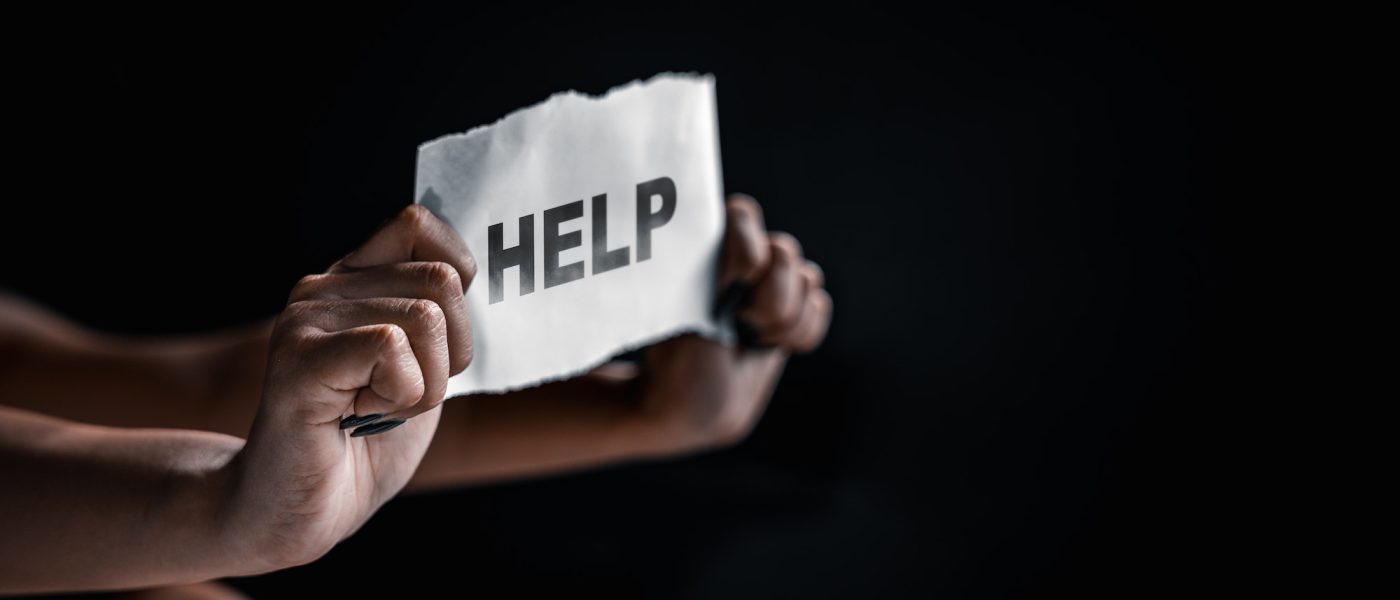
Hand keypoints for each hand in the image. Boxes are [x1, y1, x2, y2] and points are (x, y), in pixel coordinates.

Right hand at [222, 205, 475, 571]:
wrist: (295, 513)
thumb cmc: (361, 445)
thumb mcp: (422, 370)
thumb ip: (442, 319)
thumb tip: (471, 276)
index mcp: (354, 281)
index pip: (420, 225)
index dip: (455, 282)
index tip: (435, 344)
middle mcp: (325, 287)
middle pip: (440, 282)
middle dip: (448, 357)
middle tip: (399, 396)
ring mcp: (306, 318)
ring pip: (424, 318)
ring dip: (423, 386)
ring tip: (374, 409)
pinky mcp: (298, 358)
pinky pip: (390, 347)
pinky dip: (399, 395)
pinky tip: (358, 415)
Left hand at [637, 194, 831, 450]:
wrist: (696, 408)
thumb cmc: (677, 360)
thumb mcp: (684, 310)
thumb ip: (717, 265)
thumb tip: (738, 217)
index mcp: (707, 244)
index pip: (743, 214)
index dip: (744, 255)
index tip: (724, 295)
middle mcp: (741, 254)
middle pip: (786, 251)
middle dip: (768, 302)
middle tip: (736, 326)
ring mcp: (770, 282)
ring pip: (809, 279)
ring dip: (781, 323)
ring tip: (748, 338)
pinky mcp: (792, 308)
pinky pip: (820, 306)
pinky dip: (799, 335)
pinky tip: (769, 345)